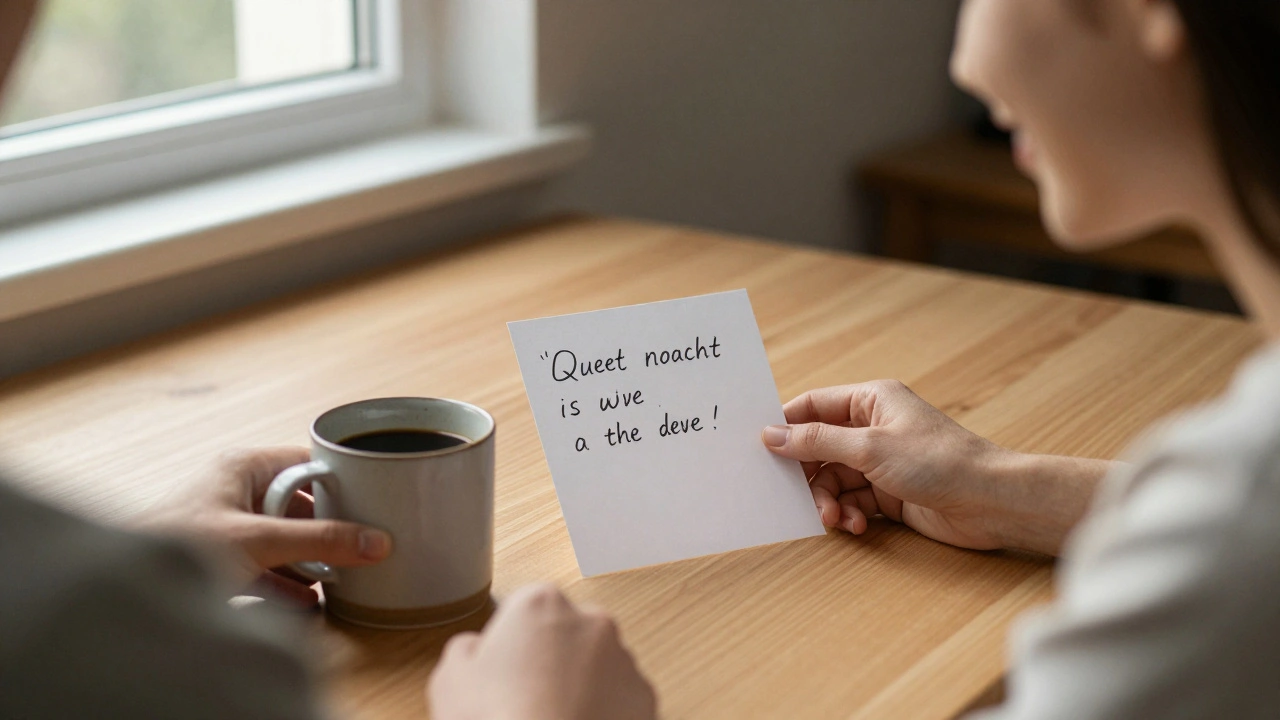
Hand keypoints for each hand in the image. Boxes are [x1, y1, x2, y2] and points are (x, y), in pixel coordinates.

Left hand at [137, 447, 391, 605]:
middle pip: (302, 503)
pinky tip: (310, 599)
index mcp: (244, 468)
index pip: (308, 462)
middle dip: (330, 527)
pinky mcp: (225, 561)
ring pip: (287, 537)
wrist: (123, 594)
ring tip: (343, 573)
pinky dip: (290, 582)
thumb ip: (319, 542)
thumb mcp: (259, 541)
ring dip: (312, 558)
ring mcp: (231, 527)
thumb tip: (376, 542)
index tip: (376, 497)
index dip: (342, 479)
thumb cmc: (175, 546)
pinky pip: (269, 566)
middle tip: (363, 542)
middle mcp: (238, 491)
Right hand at [428, 584, 656, 719]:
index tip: (499, 668)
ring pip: (596, 664)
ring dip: (578, 683)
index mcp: (540, 604)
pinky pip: (620, 697)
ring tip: (550, 718)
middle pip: (563, 632)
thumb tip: (474, 649)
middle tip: (522, 698)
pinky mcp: (645, 697)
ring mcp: (623, 659)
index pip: (521, 607)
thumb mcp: (450, 679)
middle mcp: (590, 621)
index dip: (507, 641)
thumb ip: (464, 649)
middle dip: (548, 658)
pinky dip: (604, 710)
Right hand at [762, 381, 1109, 554]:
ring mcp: (882, 462)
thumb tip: (772, 435)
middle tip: (795, 497)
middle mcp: (874, 428)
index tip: (760, 448)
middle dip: (808, 475)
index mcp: (871, 400)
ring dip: (828, 500)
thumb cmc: (939, 461)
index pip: (814, 406)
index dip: (786, 426)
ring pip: (834, 479)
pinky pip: (852, 501)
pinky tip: (854, 525)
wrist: (990, 502)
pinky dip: (847, 514)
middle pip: (819, 449)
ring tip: (834, 518)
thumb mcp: (869, 447)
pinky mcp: (890, 493)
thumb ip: (817, 442)